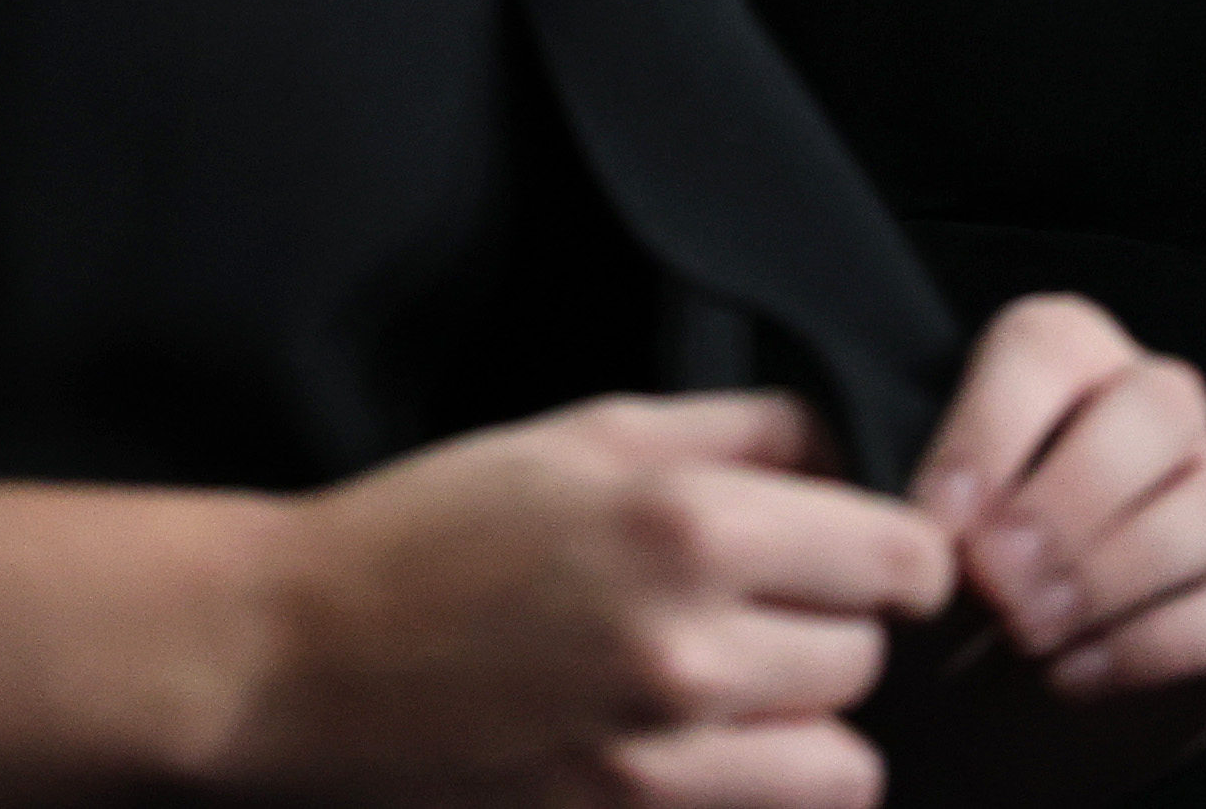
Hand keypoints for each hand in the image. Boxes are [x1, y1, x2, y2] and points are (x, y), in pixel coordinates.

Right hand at [234, 390, 954, 805]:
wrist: (301, 655)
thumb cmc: (433, 529)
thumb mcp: (589, 431)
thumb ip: (743, 432)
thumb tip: (845, 458)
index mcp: (687, 525)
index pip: (905, 559)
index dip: (890, 550)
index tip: (858, 552)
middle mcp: (690, 652)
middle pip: (871, 659)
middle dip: (831, 630)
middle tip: (758, 611)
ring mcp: (660, 765)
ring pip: (844, 766)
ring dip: (805, 727)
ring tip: (735, 690)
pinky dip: (756, 791)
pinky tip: (699, 749)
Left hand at [883, 296, 1205, 799]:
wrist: (971, 734)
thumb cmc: (933, 615)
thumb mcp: (902, 558)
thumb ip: (917, 524)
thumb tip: (938, 530)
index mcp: (1063, 367)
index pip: (1049, 347)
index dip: (992, 431)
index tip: (938, 528)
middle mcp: (1154, 417)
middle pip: (1161, 404)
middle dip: (1073, 500)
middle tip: (996, 585)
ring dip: (1119, 571)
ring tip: (1027, 635)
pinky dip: (1156, 642)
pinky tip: (1070, 675)